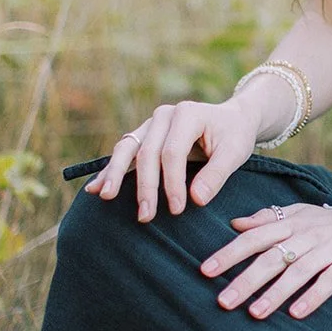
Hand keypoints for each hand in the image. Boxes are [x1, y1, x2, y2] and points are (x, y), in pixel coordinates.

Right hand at [85, 97, 260, 220]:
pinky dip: (110, 171)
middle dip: (145, 186)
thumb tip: (196, 199)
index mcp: (187, 114)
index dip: (173, 182)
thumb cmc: (234, 135)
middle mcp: (164, 115)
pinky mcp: (145, 136)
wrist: (232, 119)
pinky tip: (95, 188)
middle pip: (147, 152)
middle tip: (145, 216)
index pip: (173, 152)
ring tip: (105, 196)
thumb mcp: (235, 152)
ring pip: (128, 148)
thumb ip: (217, 174)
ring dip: (116, 175)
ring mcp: (151, 124)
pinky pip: (124, 152)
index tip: (177, 209)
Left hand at [200, 201, 331, 316]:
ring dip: (275, 293)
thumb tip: (235, 224)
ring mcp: (330, 249)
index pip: (255, 236)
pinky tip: (296, 314)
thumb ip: (268, 217)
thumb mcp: (302, 213)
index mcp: (292, 222)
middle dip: (246, 280)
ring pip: (297, 271)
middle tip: (223, 301)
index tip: (205, 270)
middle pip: (272, 257)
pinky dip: (313, 297)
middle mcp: (308, 235)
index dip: (230, 253)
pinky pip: (329, 281)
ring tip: (255, 313)